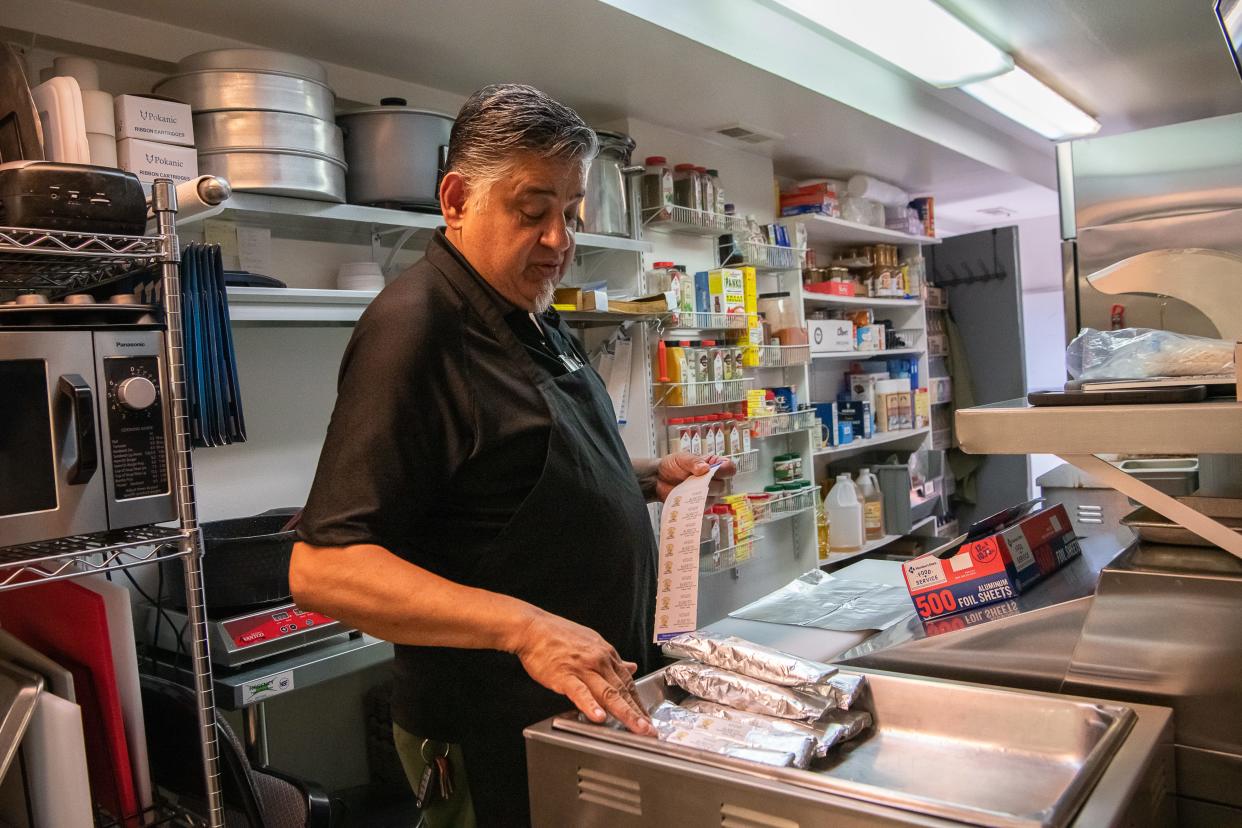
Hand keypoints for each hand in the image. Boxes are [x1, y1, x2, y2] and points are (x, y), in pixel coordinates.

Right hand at [509, 609, 654, 735]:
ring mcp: (582, 668)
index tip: (647, 718)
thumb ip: (612, 659)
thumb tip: (631, 667)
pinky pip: (580, 692)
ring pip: (608, 693)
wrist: (533, 628)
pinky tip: (599, 717)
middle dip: (638, 712)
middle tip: (650, 730)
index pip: (627, 682)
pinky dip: (590, 705)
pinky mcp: (564, 675)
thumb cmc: (558, 635)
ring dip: (625, 712)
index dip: (638, 702)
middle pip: (622, 690)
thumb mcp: (592, 641)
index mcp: (606, 654)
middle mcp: (599, 660)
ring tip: (636, 728)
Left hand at [653, 452, 736, 502]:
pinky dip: (695, 502)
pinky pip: (702, 507)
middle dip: (710, 483)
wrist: (658, 478)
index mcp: (713, 465)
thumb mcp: (682, 458)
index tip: (716, 470)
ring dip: (701, 493)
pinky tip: (686, 497)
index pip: (729, 468)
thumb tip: (705, 468)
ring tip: (687, 486)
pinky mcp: (699, 505)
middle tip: (695, 478)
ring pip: (714, 497)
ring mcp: (707, 494)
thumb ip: (693, 462)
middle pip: (723, 485)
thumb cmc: (672, 465)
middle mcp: (713, 480)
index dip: (726, 469)